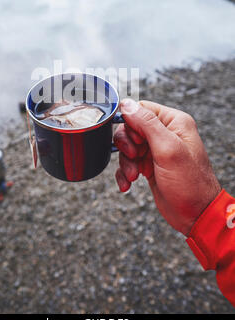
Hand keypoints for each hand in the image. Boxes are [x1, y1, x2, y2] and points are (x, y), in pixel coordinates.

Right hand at [113, 99, 220, 235]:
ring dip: (125, 162)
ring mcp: (156, 150)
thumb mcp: (168, 149)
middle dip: (127, 146)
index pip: (141, 109)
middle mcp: (165, 133)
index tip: (135, 141)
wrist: (195, 215)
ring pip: (127, 147)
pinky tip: (128, 183)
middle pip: (130, 128)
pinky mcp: (149, 165)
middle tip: (135, 157)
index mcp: (174, 122)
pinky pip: (128, 162)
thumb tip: (127, 104)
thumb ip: (147, 124)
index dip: (131, 124)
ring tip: (134, 175)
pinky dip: (124, 172)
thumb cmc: (190, 184)